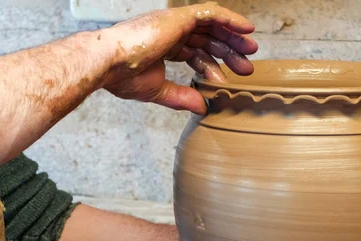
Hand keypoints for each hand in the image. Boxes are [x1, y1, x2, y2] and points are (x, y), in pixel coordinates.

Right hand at [101, 2, 257, 113]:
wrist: (108, 63)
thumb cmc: (122, 76)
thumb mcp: (158, 91)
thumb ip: (181, 97)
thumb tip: (202, 108)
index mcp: (164, 47)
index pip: (194, 54)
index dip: (211, 67)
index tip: (224, 81)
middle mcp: (171, 32)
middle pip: (207, 40)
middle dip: (227, 53)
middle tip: (246, 67)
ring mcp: (175, 23)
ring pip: (212, 26)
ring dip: (233, 37)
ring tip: (251, 50)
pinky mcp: (179, 17)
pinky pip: (211, 13)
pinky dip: (230, 19)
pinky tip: (246, 29)